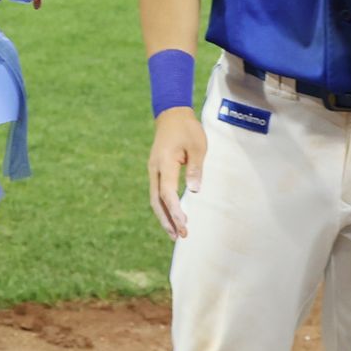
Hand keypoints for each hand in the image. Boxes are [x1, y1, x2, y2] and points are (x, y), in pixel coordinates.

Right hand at [147, 106, 205, 240]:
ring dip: (164, 216)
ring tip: (175, 234)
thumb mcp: (197, 145)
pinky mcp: (156, 171)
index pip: (167, 192)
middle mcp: (155, 169)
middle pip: (156, 200)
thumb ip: (195, 168)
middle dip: (167, 220)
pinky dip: (163, 207)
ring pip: (155, 199)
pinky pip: (157, 193)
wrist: (171, 114)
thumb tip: (194, 191)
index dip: (174, 209)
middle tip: (179, 236)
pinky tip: (171, 217)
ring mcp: (153, 170)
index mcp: (164, 162)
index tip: (183, 223)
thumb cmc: (187, 129)